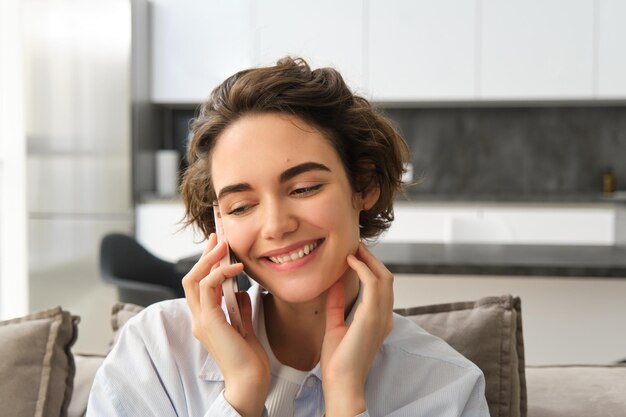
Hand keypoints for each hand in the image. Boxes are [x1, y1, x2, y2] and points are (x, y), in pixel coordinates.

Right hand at [182, 233, 269, 416]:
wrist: (249, 381)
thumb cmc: (249, 359)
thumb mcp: (245, 327)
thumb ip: (239, 309)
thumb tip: (241, 291)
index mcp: (206, 319)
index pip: (200, 285)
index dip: (206, 263)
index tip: (218, 246)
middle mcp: (199, 318)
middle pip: (192, 278)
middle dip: (204, 255)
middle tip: (217, 237)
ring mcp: (201, 320)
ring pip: (194, 280)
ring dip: (209, 259)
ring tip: (224, 245)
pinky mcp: (209, 322)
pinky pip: (208, 288)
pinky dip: (220, 273)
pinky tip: (237, 268)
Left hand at [321, 243, 393, 416]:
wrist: (341, 383)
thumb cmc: (338, 362)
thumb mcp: (335, 326)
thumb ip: (337, 305)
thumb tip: (334, 284)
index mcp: (379, 320)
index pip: (381, 287)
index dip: (371, 268)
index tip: (354, 255)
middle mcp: (385, 317)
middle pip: (386, 278)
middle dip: (372, 259)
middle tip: (355, 245)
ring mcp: (381, 317)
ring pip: (384, 277)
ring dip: (369, 259)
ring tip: (353, 248)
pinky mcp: (372, 317)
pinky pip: (373, 284)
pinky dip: (363, 268)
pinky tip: (350, 261)